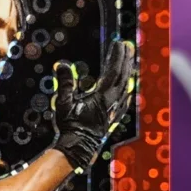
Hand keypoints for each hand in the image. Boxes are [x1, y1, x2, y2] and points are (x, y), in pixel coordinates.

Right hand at [52, 39, 135, 170]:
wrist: (79, 147)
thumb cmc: (70, 126)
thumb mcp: (63, 104)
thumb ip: (64, 84)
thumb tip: (62, 65)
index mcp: (103, 96)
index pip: (114, 71)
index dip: (117, 55)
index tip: (118, 42)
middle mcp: (114, 101)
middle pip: (124, 75)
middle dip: (126, 59)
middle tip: (127, 45)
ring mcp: (117, 109)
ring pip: (127, 85)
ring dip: (128, 70)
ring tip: (129, 58)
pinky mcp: (116, 115)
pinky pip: (127, 96)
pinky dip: (128, 86)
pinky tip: (129, 83)